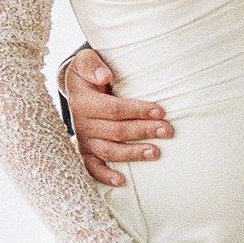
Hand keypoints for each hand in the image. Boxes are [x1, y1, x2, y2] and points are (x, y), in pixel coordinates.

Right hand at [62, 43, 172, 185]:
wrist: (75, 86)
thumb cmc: (87, 72)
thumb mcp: (86, 61)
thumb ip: (92, 65)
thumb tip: (104, 75)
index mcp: (84, 102)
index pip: (114, 109)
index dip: (138, 111)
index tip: (160, 111)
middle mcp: (82, 123)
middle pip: (116, 131)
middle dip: (144, 131)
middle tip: (168, 131)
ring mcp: (84, 139)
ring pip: (109, 150)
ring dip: (133, 153)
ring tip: (155, 153)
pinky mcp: (85, 149)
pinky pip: (92, 166)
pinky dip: (104, 175)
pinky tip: (121, 181)